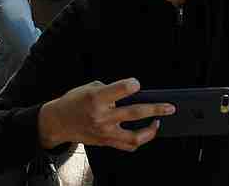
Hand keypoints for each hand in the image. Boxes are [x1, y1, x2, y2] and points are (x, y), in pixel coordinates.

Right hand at [38, 79, 173, 150]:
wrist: (59, 122)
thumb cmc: (73, 102)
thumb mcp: (89, 87)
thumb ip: (110, 90)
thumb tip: (128, 94)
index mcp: (96, 99)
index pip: (122, 90)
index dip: (133, 85)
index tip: (137, 84)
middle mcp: (102, 116)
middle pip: (135, 113)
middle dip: (156, 109)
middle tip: (169, 107)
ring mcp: (105, 132)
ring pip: (135, 136)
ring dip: (151, 129)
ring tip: (158, 121)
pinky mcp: (106, 141)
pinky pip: (128, 145)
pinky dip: (139, 140)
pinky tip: (145, 132)